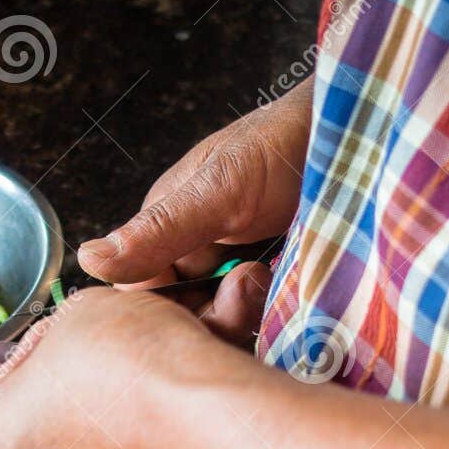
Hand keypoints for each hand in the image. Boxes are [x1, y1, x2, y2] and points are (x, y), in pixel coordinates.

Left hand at [0, 288, 240, 448]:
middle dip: (81, 396)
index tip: (85, 335)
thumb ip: (62, 332)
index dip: (51, 346)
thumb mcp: (84, 310)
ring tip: (156, 394)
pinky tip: (179, 430)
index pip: (6, 380)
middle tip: (121, 362)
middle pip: (45, 431)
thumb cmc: (136, 371)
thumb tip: (76, 344)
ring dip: (118, 430)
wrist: (217, 439)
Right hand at [76, 78, 310, 338]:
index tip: (212, 303)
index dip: (173, 310)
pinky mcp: (275, 280)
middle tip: (253, 284)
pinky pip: (260, 315)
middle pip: (185, 313)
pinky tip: (290, 286)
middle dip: (215, 313)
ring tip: (273, 276)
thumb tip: (88, 260)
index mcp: (167, 226)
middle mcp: (196, 250)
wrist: (360, 130)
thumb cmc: (286, 143)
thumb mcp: (220, 189)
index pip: (145, 294)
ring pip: (223, 318)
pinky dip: (273, 309)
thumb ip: (159, 228)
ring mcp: (236, 265)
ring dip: (246, 311)